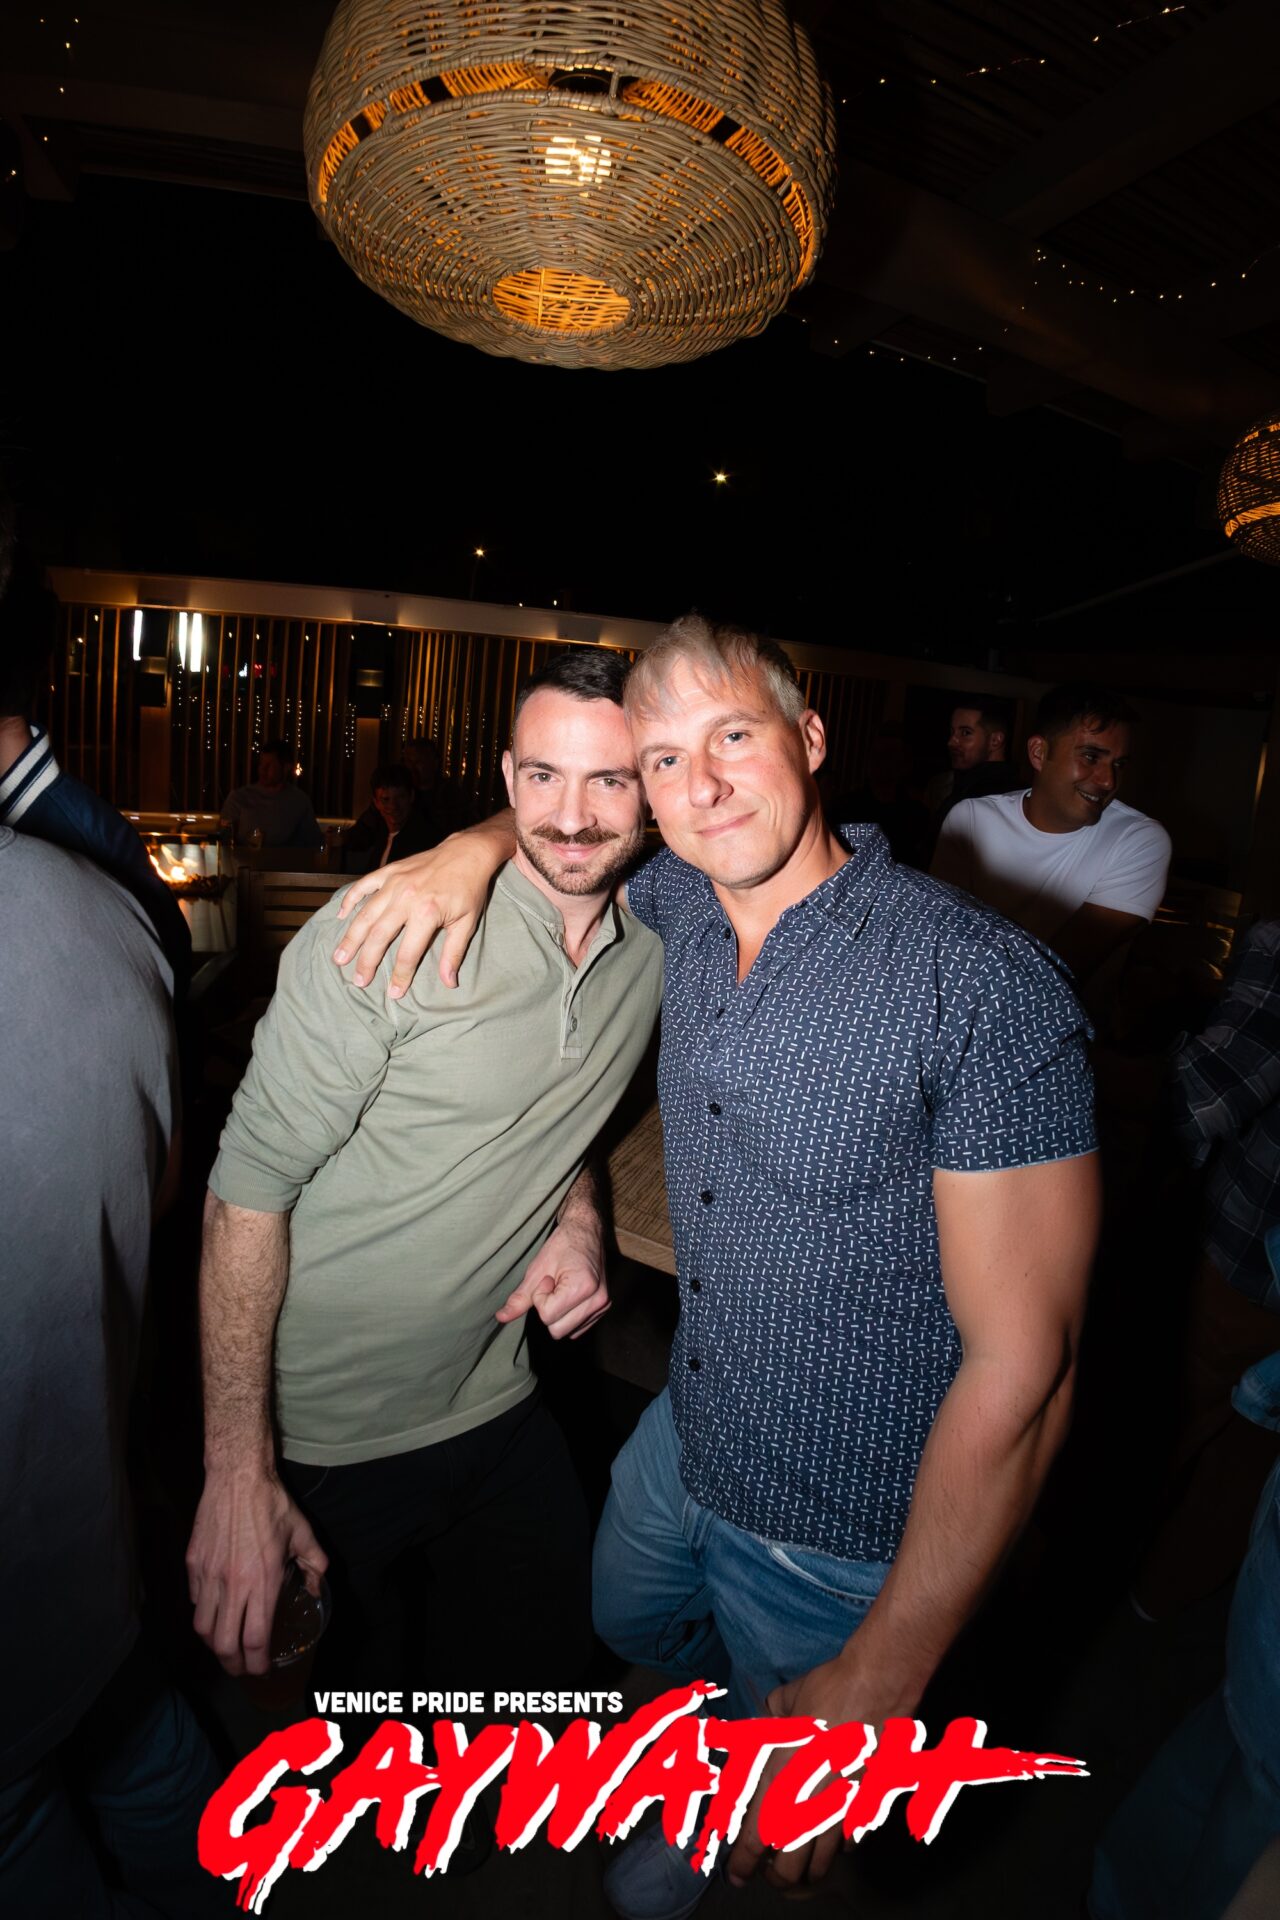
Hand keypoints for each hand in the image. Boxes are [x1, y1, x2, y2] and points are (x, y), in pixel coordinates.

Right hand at [186, 1468, 328, 1676]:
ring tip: (226, 1645)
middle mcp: (233, 1585)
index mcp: (262, 1581)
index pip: (255, 1639)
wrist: (237, 1478)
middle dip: (233, 1665)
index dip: (257, 1662)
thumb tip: (317, 1589)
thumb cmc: (272, 1505)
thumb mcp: (303, 1534)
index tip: (262, 1668)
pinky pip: (196, 1601)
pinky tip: (215, 1611)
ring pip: (203, 1628)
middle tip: (241, 1667)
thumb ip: (315, 1565)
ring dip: (215, 1643)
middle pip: (224, 1644)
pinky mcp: (193, 1564)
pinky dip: (204, 1613)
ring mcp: (209, 1575)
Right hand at [332, 829, 500, 995]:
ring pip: (365, 915)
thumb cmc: (469, 890)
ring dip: (351, 938)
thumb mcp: (467, 923)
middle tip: (358, 982)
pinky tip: (340, 916)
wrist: (468, 853)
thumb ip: (453, 953)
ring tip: (339, 958)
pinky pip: (364, 885)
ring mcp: (394, 883)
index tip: (393, 993)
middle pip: (379, 937)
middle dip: (367, 962)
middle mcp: (406, 899)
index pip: (407, 953)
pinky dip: (350, 900)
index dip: (399, 975)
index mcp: (426, 914)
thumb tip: (448, 983)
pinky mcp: (389, 871)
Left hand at [497, 1215, 609, 1340]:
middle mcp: (598, 1299)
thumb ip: (520, 1298)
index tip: (547, 1278)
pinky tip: (570, 1296)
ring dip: (559, 1314)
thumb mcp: (537, 1269)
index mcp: (582, 1287)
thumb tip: (501, 1317)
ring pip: (568, 1332)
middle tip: (554, 1284)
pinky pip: (578, 1328)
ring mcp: (603, 1305)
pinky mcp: (604, 1308)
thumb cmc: (562, 1245)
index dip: (540, 1297)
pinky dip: (569, 1317)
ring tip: (563, 1289)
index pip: (547, 1315)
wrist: (585, 1231)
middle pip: (557, 1330)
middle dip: (549, 1310)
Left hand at [726, 1657, 883, 1892]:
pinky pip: (851, 1843)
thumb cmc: (828, 1689)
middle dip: (775, 1876)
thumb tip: (769, 1717)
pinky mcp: (869, 1804)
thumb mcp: (786, 1701)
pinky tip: (836, 1836)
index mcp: (780, 1778)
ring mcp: (841, 1808)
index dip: (742, 1864)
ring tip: (800, 1862)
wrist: (877, 1685)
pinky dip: (841, 1846)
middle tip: (769, 1870)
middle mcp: (809, 1802)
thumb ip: (771, 1719)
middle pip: (788, 1868)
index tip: (735, 1874)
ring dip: (807, 1868)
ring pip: (821, 1863)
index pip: (754, 1839)